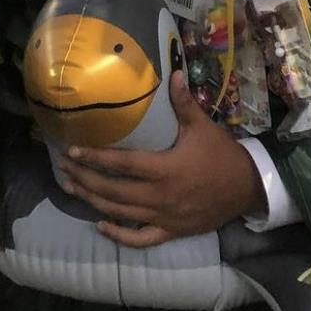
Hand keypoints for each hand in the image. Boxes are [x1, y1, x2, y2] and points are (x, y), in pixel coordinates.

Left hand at [58, 72, 265, 246]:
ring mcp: (163, 217)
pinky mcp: (170, 231)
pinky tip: (101, 226)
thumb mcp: (203, 127)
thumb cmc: (222, 155)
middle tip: (63, 169)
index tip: (73, 151)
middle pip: (114, 191)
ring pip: (121, 213)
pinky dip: (119, 235)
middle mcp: (159, 196)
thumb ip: (183, 103)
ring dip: (93, 202)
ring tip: (72, 189)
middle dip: (85, 179)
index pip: (122, 164)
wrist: (247, 189)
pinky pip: (140, 238)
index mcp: (165, 169)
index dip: (96, 158)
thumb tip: (173, 72)